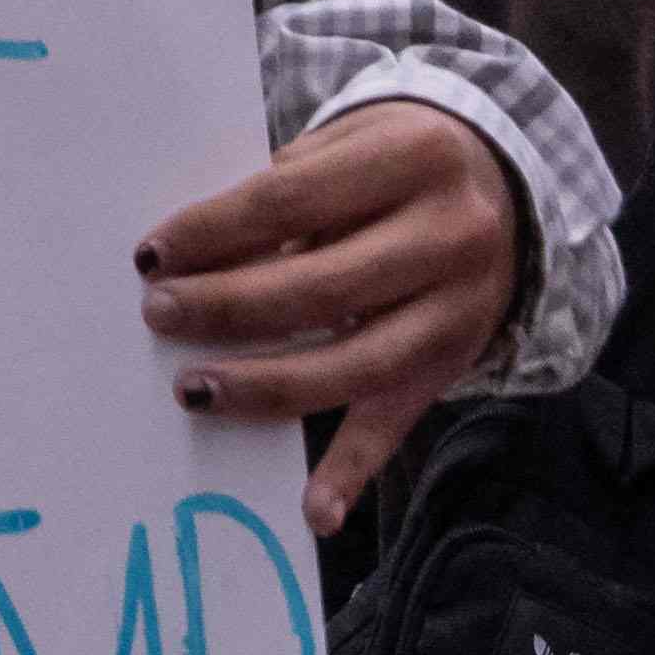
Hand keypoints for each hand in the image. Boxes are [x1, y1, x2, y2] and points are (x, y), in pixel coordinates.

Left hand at [137, 93, 524, 533]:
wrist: (503, 189)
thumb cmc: (394, 163)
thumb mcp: (350, 145)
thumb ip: (286, 191)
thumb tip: (191, 258)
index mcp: (415, 157)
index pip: (290, 201)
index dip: (214, 231)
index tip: (151, 254)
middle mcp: (450, 234)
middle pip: (318, 286)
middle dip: (227, 306)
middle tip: (159, 313)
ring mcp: (458, 310)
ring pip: (352, 363)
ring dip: (265, 385)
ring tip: (193, 389)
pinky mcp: (452, 365)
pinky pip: (396, 422)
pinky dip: (353, 471)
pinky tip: (313, 510)